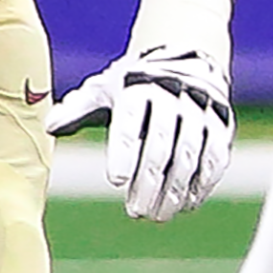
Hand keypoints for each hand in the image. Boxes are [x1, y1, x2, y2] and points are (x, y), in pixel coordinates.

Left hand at [52, 45, 234, 219]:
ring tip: (159, 216)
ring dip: (175, 190)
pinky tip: (187, 205)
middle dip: (148, 182)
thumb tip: (50, 126)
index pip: (128, 124)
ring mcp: (200, 112)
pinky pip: (215, 158)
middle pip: (160, 146)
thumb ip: (78, 109)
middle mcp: (171, 98)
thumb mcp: (105, 89)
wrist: (186, 57)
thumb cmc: (134, 84)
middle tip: (136, 212)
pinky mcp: (222, 125)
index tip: (115, 181)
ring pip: (189, 156)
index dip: (123, 152)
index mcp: (136, 89)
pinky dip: (202, 184)